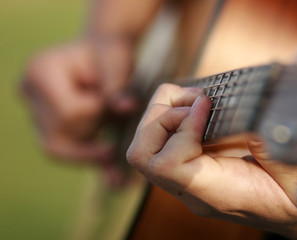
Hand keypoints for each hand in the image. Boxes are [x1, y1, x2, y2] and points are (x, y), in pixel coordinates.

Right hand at [21, 39, 136, 185]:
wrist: (102, 55)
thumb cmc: (109, 54)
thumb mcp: (117, 64)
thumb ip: (119, 87)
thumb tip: (128, 108)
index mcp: (40, 72)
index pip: (68, 113)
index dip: (98, 115)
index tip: (119, 104)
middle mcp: (28, 94)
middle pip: (60, 134)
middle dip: (93, 133)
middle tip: (119, 126)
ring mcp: (34, 111)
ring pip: (57, 149)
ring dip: (89, 153)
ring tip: (117, 161)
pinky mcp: (45, 125)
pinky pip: (62, 151)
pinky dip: (87, 160)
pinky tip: (113, 177)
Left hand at [127, 84, 296, 239]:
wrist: (294, 210)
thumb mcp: (296, 171)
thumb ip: (272, 146)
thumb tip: (248, 112)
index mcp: (216, 195)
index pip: (168, 165)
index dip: (183, 127)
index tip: (208, 104)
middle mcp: (191, 189)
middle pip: (142, 154)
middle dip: (162, 117)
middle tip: (198, 101)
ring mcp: (186, 178)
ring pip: (145, 146)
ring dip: (163, 113)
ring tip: (196, 99)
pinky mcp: (189, 165)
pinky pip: (162, 139)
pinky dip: (173, 115)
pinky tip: (200, 107)